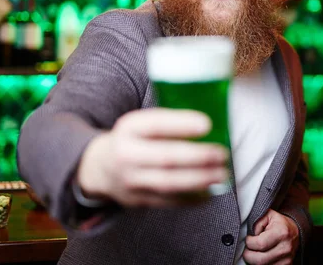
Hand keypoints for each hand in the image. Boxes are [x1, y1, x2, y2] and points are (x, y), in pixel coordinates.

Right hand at [77, 108, 228, 206]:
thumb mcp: (140, 123)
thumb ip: (167, 122)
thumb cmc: (133, 140)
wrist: (100, 168)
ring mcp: (131, 181)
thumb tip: (210, 123)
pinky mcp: (139, 201)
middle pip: (165, 158)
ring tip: (222, 174)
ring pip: (169, 183)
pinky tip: (211, 191)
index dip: (181, 124)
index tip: (207, 124)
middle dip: (198, 157)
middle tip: (222, 153)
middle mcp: (126, 154)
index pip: (155, 124)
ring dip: (200, 180)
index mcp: (129, 128)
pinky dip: (193, 197)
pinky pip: (169, 201)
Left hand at [243, 209, 298, 264]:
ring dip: (254, 260)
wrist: (294, 231)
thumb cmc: (279, 223)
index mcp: (281, 233)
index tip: (248, 239)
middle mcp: (285, 248)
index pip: (259, 244)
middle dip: (248, 255)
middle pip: (259, 260)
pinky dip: (262, 264)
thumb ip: (257, 222)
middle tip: (248, 248)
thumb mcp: (268, 215)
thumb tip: (250, 235)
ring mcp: (287, 259)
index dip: (249, 242)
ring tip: (255, 251)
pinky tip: (262, 256)